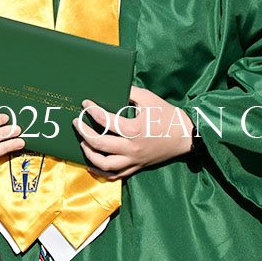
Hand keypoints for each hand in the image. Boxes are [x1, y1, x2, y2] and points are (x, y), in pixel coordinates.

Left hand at [73, 86, 192, 179]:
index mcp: (134, 129)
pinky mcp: (136, 167)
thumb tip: (113, 86)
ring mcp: (134, 160)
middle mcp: (131, 147)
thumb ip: (129, 92)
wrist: (185, 136)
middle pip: (99, 145)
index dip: (91, 110)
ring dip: (89, 154)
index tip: (85, 103)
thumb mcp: (149, 98)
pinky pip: (115, 175)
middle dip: (84, 132)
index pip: (105, 121)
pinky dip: (101, 171)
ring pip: (105, 164)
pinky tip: (91, 163)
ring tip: (82, 142)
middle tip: (76, 122)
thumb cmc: (166, 115)